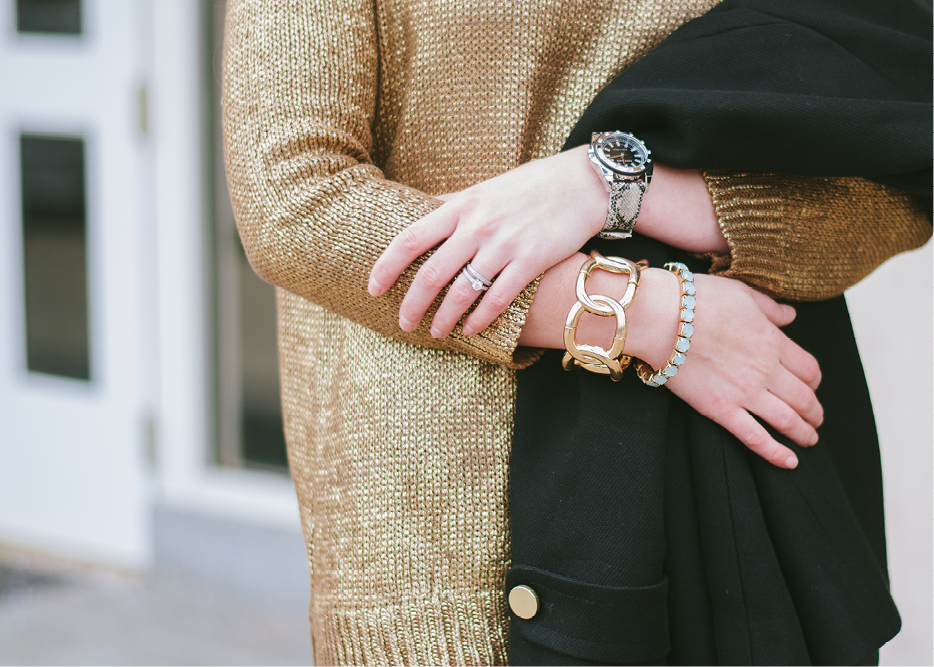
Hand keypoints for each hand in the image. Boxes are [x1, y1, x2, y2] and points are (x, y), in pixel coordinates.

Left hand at [369, 146, 727, 337]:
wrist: (582, 184)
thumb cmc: (530, 187)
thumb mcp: (484, 188)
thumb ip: (451, 203)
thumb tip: (418, 207)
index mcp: (460, 207)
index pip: (410, 238)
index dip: (386, 266)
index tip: (373, 288)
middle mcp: (477, 226)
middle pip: (432, 273)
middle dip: (413, 304)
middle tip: (404, 323)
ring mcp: (504, 245)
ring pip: (462, 291)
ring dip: (445, 317)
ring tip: (436, 332)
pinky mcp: (531, 261)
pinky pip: (498, 297)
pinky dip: (480, 318)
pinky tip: (471, 329)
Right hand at [519, 260, 821, 468]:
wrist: (661, 318)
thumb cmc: (696, 300)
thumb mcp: (741, 292)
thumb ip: (770, 308)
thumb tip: (790, 315)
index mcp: (773, 341)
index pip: (809, 368)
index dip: (816, 380)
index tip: (813, 385)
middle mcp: (766, 369)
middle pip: (805, 398)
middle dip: (814, 411)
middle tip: (815, 419)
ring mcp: (745, 392)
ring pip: (788, 420)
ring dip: (804, 433)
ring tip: (809, 440)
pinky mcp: (720, 409)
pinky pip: (755, 437)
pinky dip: (776, 453)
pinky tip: (790, 461)